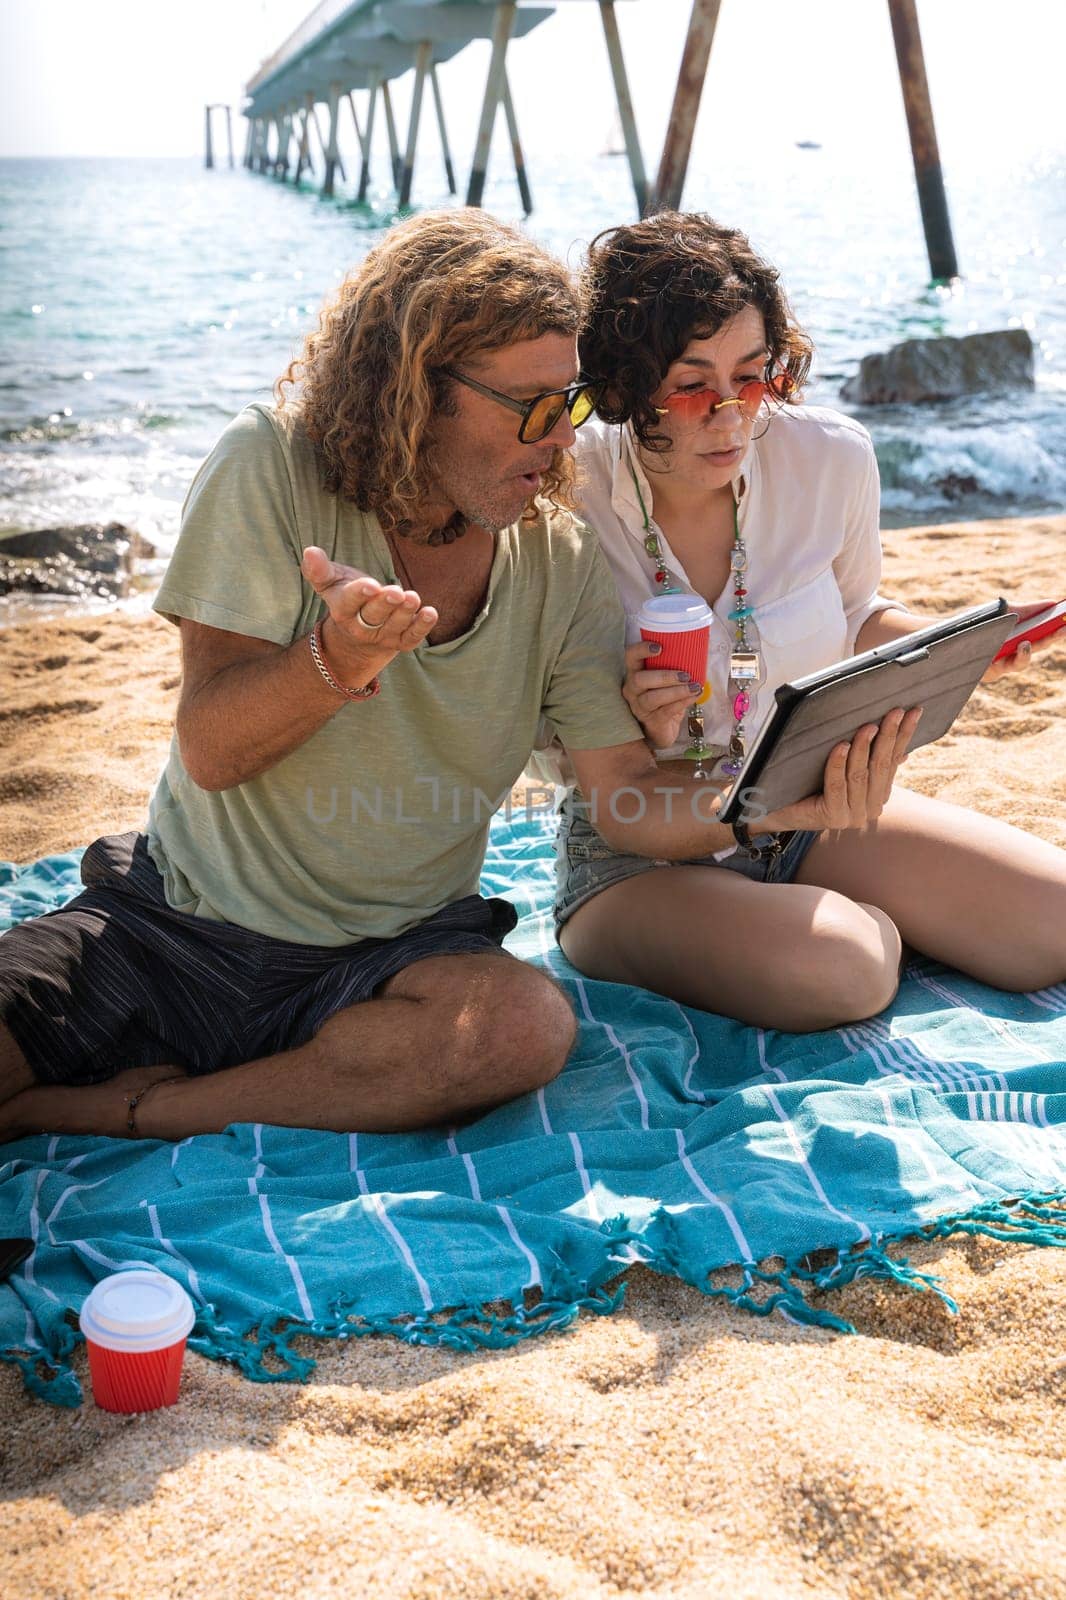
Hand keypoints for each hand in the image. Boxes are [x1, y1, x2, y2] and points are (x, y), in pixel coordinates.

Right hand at [301, 545, 437, 674]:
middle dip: (385, 604)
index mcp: (343, 610)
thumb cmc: (345, 597)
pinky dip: (422, 627)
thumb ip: (320, 570)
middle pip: (374, 615)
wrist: (357, 634)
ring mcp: (382, 637)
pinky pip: (412, 638)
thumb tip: (310, 551)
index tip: (370, 585)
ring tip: (413, 598)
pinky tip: (431, 613)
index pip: (349, 603)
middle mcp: (361, 627)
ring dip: (406, 613)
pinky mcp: (401, 642)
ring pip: (394, 626)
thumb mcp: (331, 583)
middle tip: (397, 593)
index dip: (359, 594)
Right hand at [622, 640, 704, 749]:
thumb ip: (673, 667)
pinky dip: (682, 702)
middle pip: (640, 680)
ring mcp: (639, 707)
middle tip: (685, 674)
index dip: (641, 650)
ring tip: (694, 687)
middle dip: (664, 676)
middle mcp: (632, 690)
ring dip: (676, 691)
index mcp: (634, 673)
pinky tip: (694, 696)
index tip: (659, 647)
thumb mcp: (666, 681)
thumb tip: (697, 652)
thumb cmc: (664, 699)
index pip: (631, 657)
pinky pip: (666, 711)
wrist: (662, 729)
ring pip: (653, 698)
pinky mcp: (651, 722)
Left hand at [762, 705, 923, 834]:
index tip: (914, 711)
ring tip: (868, 726)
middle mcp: (870, 808)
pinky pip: (837, 785)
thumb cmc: (812, 783)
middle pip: (880, 766)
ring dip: (864, 748)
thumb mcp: (845, 769)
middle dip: (888, 737)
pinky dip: (838, 764)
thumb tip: (902, 749)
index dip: (904, 735)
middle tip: (894, 712)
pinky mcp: (833, 817)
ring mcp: (853, 816)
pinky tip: (841, 746)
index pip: (893, 760)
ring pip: (860, 775)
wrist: (779, 809)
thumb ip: (870, 761)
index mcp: (878, 795)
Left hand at [981, 600, 1059, 682]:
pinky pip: (994, 671)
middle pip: (1036, 651)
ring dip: (1024, 655)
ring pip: (1018, 665)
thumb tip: (1051, 604)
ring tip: (1025, 644)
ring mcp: (999, 667)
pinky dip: (996, 662)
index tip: (1065, 625)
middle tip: (1060, 630)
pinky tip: (997, 654)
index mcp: (1019, 641)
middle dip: (1049, 640)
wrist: (950, 633)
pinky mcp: (985, 674)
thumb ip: (1025, 610)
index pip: (1042, 639)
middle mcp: (1012, 656)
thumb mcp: (1002, 611)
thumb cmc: (977, 622)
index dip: (1055, 633)